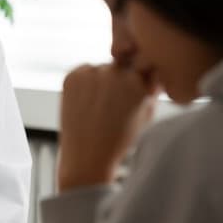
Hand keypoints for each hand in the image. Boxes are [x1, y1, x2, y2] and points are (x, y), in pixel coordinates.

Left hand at [57, 63, 157, 190]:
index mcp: (137, 82)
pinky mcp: (72, 77)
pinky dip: (84, 82)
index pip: (141, 67)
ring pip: (100, 68)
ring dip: (100, 80)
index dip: (136, 82)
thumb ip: (151, 87)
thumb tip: (148, 67)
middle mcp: (114, 73)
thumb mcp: (146, 114)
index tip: (130, 98)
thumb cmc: (120, 139)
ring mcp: (91, 74)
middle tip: (111, 105)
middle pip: (120, 66)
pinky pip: (83, 71)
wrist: (87, 157)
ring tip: (97, 108)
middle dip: (118, 80)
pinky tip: (85, 104)